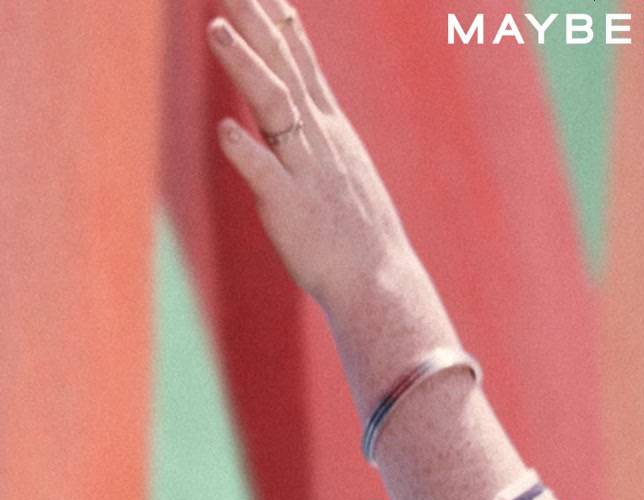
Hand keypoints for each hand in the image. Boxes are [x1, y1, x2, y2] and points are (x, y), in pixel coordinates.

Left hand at [208, 1, 412, 312]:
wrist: (378, 281)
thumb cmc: (358, 235)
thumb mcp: (342, 173)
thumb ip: (317, 142)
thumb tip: (300, 121)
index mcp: (330, 132)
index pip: (301, 64)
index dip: (277, 22)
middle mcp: (319, 141)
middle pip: (283, 68)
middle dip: (256, 20)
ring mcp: (307, 171)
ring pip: (275, 108)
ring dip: (246, 67)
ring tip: (216, 29)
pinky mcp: (292, 209)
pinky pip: (268, 176)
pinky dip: (247, 152)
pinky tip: (225, 130)